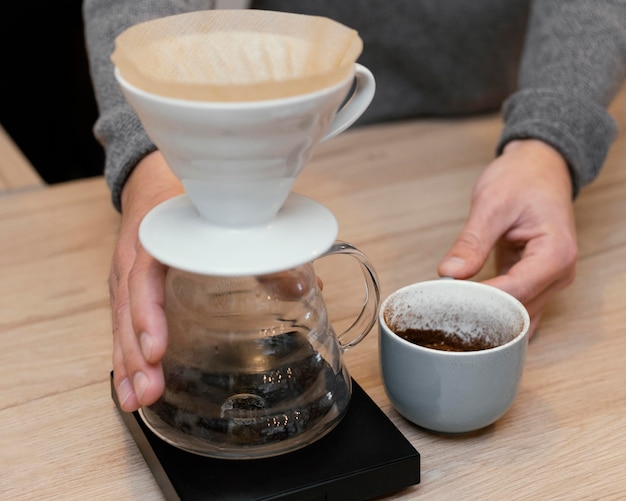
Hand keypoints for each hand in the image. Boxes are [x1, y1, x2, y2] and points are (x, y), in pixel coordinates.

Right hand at [109, 153, 322, 410]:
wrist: (155, 180)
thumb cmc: (190, 202)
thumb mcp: (223, 217)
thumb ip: (260, 249)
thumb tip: (307, 285)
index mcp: (155, 238)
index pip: (144, 275)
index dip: (149, 312)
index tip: (157, 347)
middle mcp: (134, 259)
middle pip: (128, 309)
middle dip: (137, 354)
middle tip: (150, 391)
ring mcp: (128, 277)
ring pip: (120, 323)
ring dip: (128, 365)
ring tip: (137, 400)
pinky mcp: (129, 291)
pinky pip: (121, 326)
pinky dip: (125, 358)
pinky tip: (130, 388)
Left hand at [438, 139, 577, 335]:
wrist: (540, 166)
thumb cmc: (522, 178)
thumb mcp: (491, 204)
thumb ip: (471, 243)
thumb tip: (449, 274)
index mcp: (555, 255)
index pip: (514, 293)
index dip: (479, 300)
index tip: (447, 299)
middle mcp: (559, 274)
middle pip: (517, 310)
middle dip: (481, 312)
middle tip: (443, 305)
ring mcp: (549, 281)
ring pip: (516, 317)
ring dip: (487, 317)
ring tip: (452, 308)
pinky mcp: (534, 281)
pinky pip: (514, 307)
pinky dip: (492, 311)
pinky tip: (467, 307)